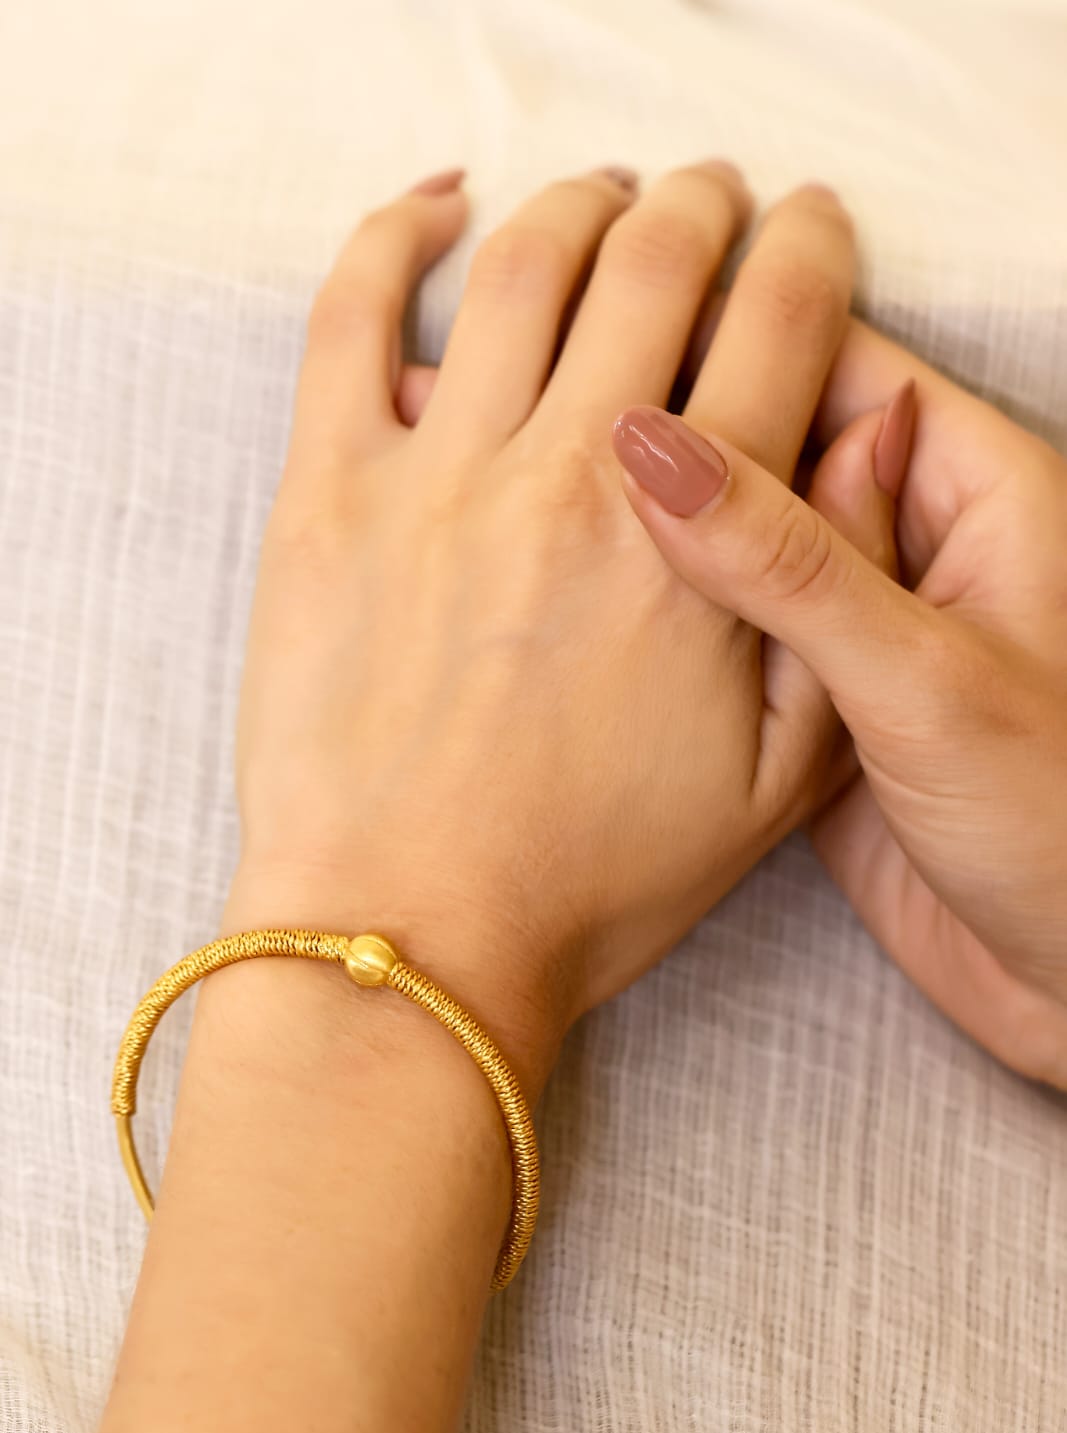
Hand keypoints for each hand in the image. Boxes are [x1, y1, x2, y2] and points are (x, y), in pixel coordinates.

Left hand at [231, 163, 878, 1091]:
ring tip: (604, 199)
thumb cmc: (590, 876)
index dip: (812, 253)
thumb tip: (863, 444)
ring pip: (523, 260)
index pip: (781, 327)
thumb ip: (832, 604)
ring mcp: (440, 476)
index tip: (812, 232)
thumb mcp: (776, 778)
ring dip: (580, 200)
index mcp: (696, 546)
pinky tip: (437, 205)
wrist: (412, 938)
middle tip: (715, 201)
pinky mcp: (328, 494)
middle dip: (706, 204)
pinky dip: (393, 231)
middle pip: (658, 262)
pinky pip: (351, 313)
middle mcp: (574, 480)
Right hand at [615, 326, 1066, 1088]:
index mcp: (977, 492)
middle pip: (780, 445)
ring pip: (747, 545)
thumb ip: (788, 562)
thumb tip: (653, 446)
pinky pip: (739, 633)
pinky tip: (589, 606)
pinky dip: (674, 618)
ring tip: (537, 493)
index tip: (606, 327)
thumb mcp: (921, 678)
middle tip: (543, 417)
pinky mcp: (822, 706)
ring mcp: (863, 626)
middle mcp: (916, 542)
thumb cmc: (1056, 826)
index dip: (727, 336)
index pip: (839, 362)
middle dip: (676, 432)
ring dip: (662, 530)